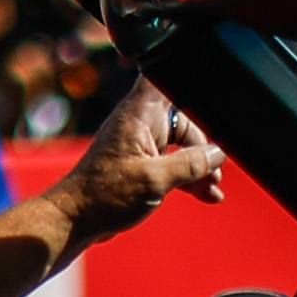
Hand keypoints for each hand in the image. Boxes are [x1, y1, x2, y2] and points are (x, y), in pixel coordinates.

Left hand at [58, 79, 224, 247]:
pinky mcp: (141, 163)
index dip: (185, 78)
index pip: (162, 77)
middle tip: (213, 172)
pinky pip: (172, 162)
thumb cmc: (105, 195)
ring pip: (181, 144)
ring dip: (199, 165)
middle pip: (184, 119)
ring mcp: (140, 143)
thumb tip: (218, 153)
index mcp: (138, 114)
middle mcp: (139, 123)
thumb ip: (190, 164)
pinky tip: (206, 195)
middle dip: (203, 146)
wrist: (78, 219)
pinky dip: (189, 177)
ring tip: (212, 188)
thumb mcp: (155, 180)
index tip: (209, 92)